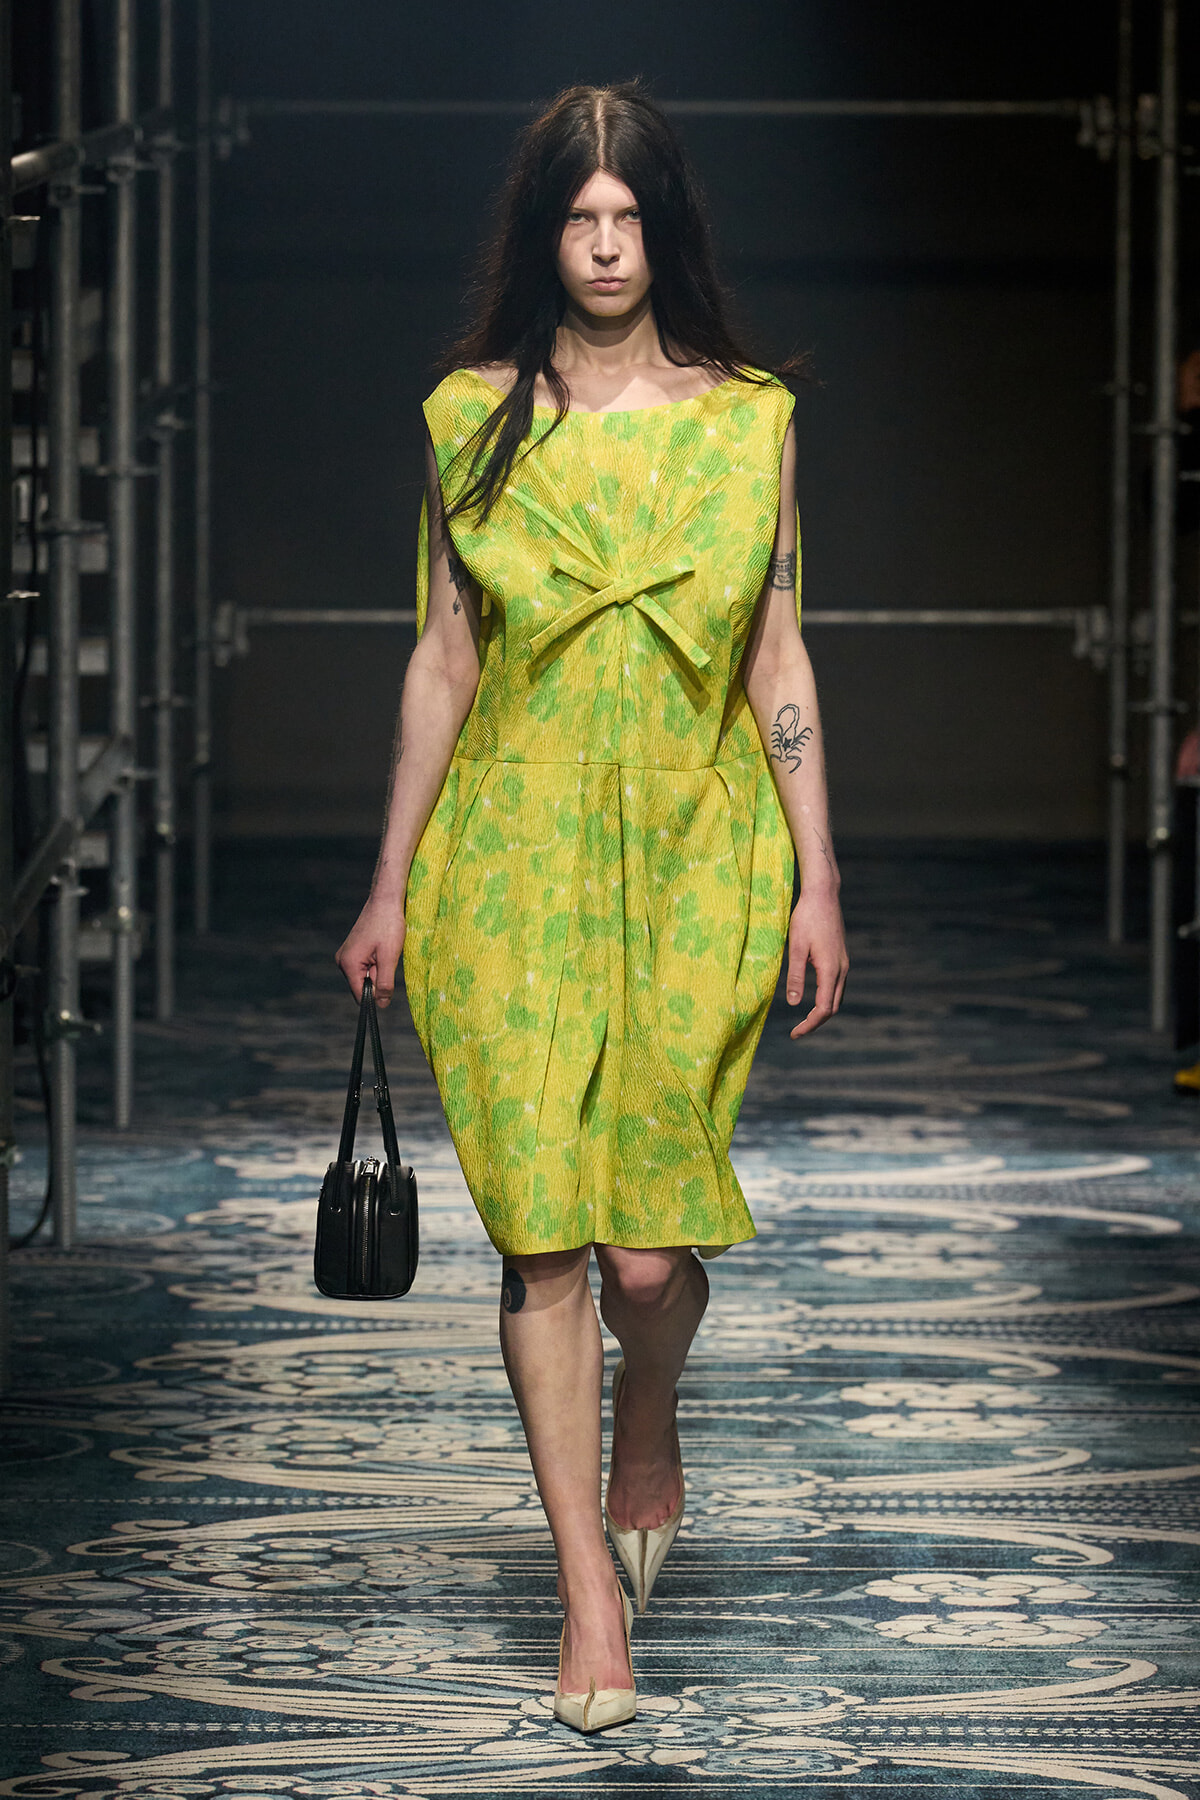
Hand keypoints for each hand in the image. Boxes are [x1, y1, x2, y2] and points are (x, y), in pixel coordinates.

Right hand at [335, 894, 405, 1006]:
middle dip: (378, 979)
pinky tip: (382, 948)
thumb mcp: (390, 957)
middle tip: (387, 958)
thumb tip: (381, 1005)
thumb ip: (384, 983)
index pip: (360, 996)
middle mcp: (342, 961)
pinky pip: (365, 967)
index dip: (376, 995)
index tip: (388, 982)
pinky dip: (377, 963)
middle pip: (362, 986)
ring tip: (385, 951)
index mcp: (348, 964)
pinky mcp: (352, 951)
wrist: (385, 900)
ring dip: (379, 970)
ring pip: (365, 976)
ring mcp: (346, 955)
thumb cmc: (388, 925)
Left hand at [785, 887, 848, 1038]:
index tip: (794, 1034)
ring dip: (822, 1012)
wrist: (823, 895)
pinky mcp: (841, 958)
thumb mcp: (796, 947)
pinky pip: (837, 986)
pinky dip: (826, 999)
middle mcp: (842, 969)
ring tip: (804, 1020)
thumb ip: (796, 976)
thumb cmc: (806, 918)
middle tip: (797, 1032)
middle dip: (816, 1022)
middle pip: (833, 1007)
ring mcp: (844, 963)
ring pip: (837, 997)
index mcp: (831, 970)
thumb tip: (794, 1004)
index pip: (824, 1009)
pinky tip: (813, 999)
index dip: (809, 1025)